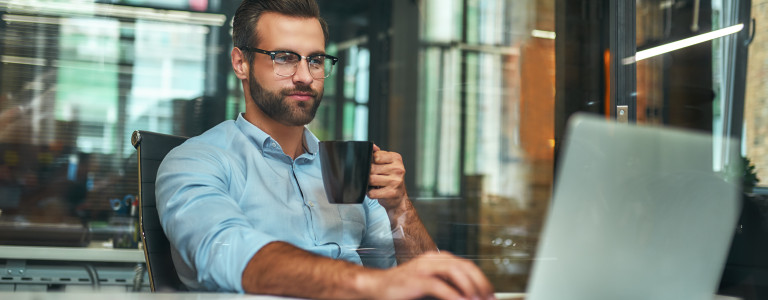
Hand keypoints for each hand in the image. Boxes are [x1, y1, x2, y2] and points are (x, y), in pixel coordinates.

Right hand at [360, 251, 495, 299]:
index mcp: (437, 259)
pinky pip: (438, 285)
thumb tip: (465, 294)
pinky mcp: (415, 280)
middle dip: (480, 283)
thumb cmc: (402, 288)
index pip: (466, 265)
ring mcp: (423, 268)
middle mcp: (432, 259)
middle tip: (489, 298)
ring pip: (454, 271)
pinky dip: (453, 295)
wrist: (376, 287)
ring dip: (470, 287)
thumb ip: (446, 285)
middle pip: (464, 266)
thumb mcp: (428, 283)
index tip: (490, 294)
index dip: (482, 279)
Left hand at [368, 144, 407, 210]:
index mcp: (396, 158)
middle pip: (372, 168)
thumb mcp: (388, 164)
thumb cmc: (391, 179)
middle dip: (369, 174)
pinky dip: (370, 193)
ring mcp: (396, 181)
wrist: (399, 198)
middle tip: (373, 177)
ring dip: (369, 184)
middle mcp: (398, 169)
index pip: (375, 156)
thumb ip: (378, 154)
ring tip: (374, 184)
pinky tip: (376, 191)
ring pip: (371, 180)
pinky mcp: (391, 193)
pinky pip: (372, 192)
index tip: (375, 167)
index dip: (371, 162)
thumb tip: (372, 146)